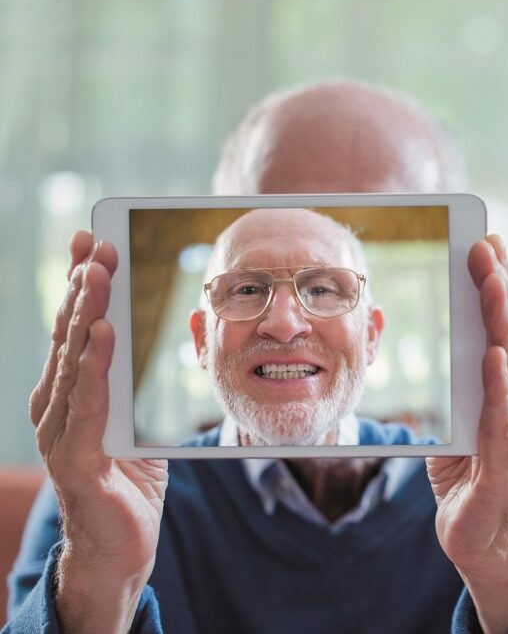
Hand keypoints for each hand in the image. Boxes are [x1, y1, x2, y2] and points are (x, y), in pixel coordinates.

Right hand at [29, 231, 167, 633]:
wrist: (121, 546)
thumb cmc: (131, 479)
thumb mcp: (139, 417)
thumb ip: (140, 379)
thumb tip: (174, 330)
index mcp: (71, 393)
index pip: (75, 328)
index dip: (79, 282)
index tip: (91, 240)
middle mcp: (56, 406)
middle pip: (68, 335)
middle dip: (82, 285)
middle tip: (96, 243)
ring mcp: (59, 432)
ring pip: (71, 361)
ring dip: (83, 312)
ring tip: (95, 273)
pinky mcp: (74, 458)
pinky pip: (86, 404)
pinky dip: (92, 366)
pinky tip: (99, 334)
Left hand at [427, 235, 507, 633]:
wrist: (489, 549)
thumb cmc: (471, 485)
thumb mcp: (458, 429)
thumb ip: (457, 393)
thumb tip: (444, 353)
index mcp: (503, 395)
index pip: (502, 332)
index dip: (497, 288)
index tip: (487, 244)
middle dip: (498, 290)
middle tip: (486, 245)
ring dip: (501, 325)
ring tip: (492, 284)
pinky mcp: (504, 470)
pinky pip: (502, 423)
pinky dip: (499, 388)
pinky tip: (493, 358)